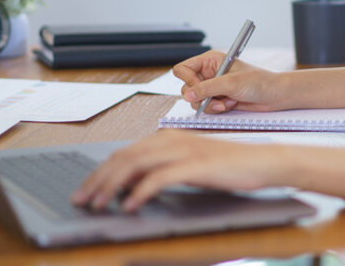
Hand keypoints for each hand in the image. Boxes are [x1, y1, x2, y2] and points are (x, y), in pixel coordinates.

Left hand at [71, 130, 286, 210]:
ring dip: (111, 187)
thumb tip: (131, 186)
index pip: (124, 153)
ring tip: (98, 204)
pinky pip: (158, 178)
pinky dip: (139, 192)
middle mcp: (171, 140)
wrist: (263, 162)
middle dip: (97, 180)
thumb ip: (162, 170)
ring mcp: (183, 151)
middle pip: (123, 158)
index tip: (85, 189)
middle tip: (81, 199)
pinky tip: (130, 206)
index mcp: (168, 138)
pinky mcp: (195, 166)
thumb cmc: (230, 167)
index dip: (100, 172)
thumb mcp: (190, 166)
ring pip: (134, 166)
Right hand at [173, 51, 286, 113]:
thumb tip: (187, 95)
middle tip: (216, 100)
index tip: (198, 89)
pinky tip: (230, 104)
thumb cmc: (258, 82)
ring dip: (210, 105)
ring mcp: (213, 87)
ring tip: (226, 103)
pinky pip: (206, 107)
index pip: (184, 69)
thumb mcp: (231, 83)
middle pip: (187, 87)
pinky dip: (216, 108)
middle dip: (201, 97)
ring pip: (196, 100)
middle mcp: (209, 73)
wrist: (274, 95)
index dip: (188, 80)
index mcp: (210, 61)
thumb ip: (207, 89)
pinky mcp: (218, 98)